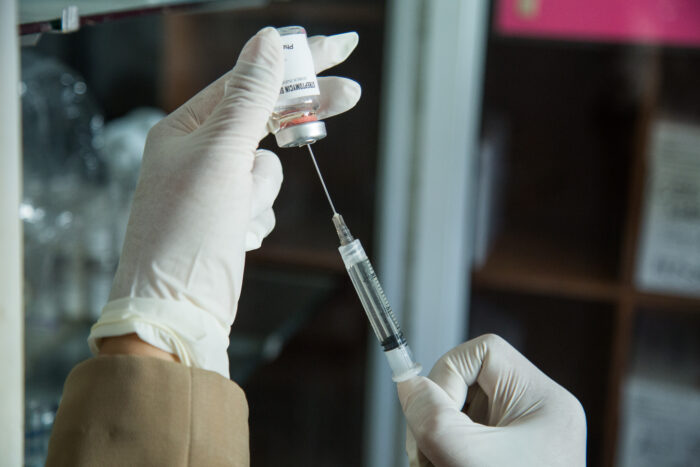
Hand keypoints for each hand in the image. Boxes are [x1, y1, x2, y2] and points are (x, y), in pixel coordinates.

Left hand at [88, 27, 360, 377]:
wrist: (176, 313)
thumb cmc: (185, 234)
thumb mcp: (220, 157)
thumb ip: (249, 98)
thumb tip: (267, 43)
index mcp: (185, 128)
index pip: (249, 81)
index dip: (295, 62)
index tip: (338, 48)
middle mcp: (197, 153)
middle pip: (263, 120)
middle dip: (298, 116)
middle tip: (349, 95)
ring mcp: (214, 188)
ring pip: (268, 168)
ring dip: (261, 192)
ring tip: (236, 216)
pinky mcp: (228, 219)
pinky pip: (264, 201)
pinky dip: (258, 217)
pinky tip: (235, 237)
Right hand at [397, 334, 585, 466]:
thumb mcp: (469, 459)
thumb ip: (433, 418)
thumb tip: (407, 385)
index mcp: (541, 400)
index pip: (484, 352)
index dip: (447, 373)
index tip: (433, 412)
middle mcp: (534, 413)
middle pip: (466, 384)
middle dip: (437, 417)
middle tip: (425, 452)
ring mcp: (519, 437)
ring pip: (458, 416)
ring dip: (435, 441)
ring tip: (433, 465)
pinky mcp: (503, 457)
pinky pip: (461, 441)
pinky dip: (443, 454)